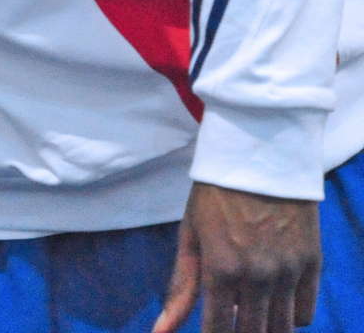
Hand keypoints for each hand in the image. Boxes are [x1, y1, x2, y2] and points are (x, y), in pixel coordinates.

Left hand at [153, 182, 319, 332]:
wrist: (259, 158)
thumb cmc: (214, 195)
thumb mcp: (190, 236)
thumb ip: (180, 287)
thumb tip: (160, 331)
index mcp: (221, 270)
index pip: (220, 330)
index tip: (211, 330)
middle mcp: (258, 276)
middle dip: (239, 332)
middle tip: (230, 316)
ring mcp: (289, 271)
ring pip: (282, 330)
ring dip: (265, 328)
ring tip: (250, 312)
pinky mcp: (312, 264)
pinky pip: (304, 313)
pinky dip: (289, 317)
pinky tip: (273, 303)